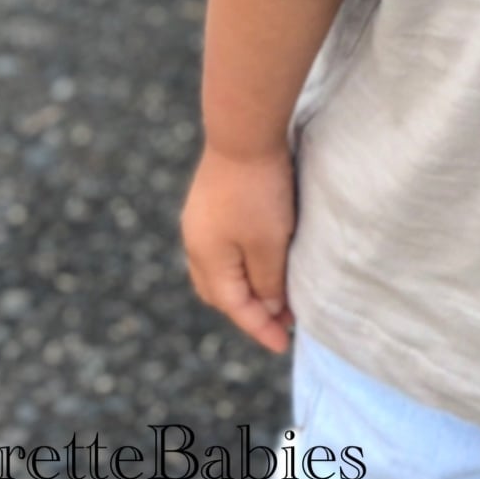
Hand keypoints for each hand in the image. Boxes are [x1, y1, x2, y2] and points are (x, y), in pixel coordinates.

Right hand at [180, 142, 299, 355]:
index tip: (284, 345)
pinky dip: (240, 265)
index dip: (260, 328)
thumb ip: (268, 281)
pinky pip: (220, 249)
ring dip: (244, 288)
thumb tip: (269, 308)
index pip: (235, 307)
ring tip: (273, 296)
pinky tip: (259, 261)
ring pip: (218, 272)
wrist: (243, 133)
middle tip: (281, 322)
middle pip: (219, 293)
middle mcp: (195, 244)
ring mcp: (199, 222)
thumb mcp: (270, 243)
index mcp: (207, 259)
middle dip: (248, 311)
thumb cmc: (259, 191)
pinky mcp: (208, 204)